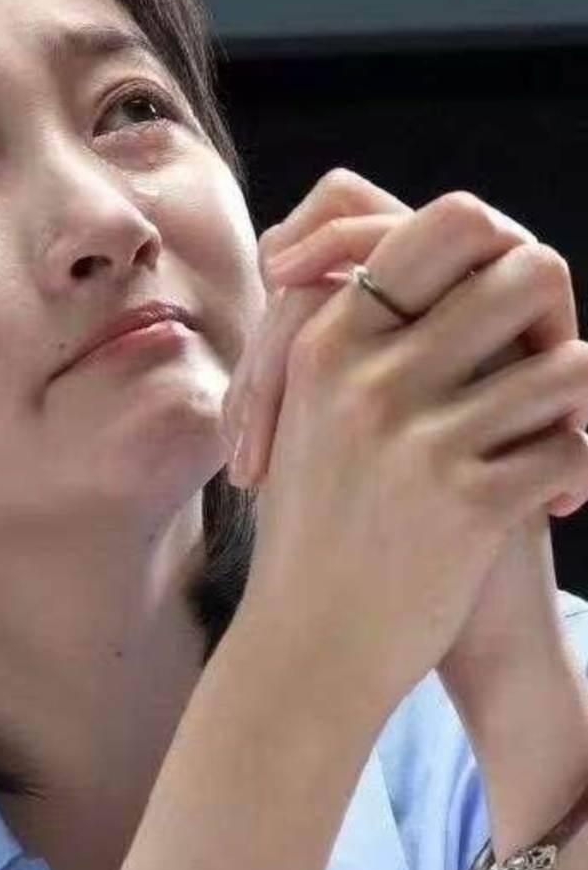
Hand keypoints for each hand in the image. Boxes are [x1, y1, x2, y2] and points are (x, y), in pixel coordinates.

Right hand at [221, 168, 587, 699]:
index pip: (447, 223)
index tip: (502, 309)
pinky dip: (575, 475)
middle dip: (556, 314)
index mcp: (327, 341)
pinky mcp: (465, 501)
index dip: (501, 249)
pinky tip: (550, 505)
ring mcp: (416, 437)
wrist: (308, 646)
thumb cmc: (316, 526)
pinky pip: (573, 449)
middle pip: (527, 270)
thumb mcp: (309, 415)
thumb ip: (361, 336)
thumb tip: (441, 254)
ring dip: (572, 405)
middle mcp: (368, 376)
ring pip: (570, 366)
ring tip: (547, 440)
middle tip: (544, 367)